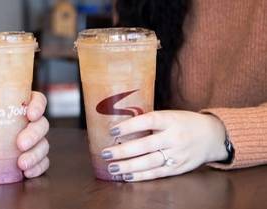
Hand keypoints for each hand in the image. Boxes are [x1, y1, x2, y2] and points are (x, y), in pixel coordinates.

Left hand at [0, 91, 49, 178]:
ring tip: (21, 164)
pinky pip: (43, 162)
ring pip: (43, 145)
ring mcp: (35, 141)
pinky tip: (27, 173)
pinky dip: (38, 168)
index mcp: (22, 106)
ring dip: (35, 155)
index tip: (30, 114)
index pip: (38, 101)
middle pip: (42, 125)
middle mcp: (32, 123)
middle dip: (34, 135)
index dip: (38, 106)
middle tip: (20, 144)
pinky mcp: (35, 157)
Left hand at [102, 110, 227, 181]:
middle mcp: (174, 137)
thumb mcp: (170, 115)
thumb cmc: (184, 123)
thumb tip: (121, 127)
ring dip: (128, 166)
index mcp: (171, 120)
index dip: (129, 126)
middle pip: (146, 145)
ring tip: (112, 167)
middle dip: (123, 151)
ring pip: (149, 162)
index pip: (148, 121)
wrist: (213, 136)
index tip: (112, 130)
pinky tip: (126, 176)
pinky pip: (157, 173)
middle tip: (106, 153)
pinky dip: (140, 176)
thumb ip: (150, 121)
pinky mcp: (178, 168)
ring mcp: (177, 154)